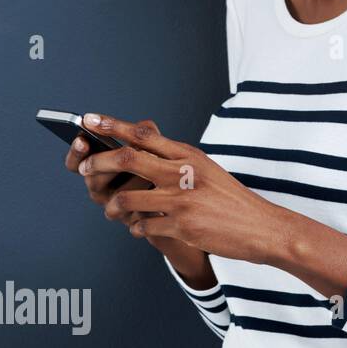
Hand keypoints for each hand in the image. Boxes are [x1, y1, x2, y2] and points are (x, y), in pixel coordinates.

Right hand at [64, 130, 159, 227]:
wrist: (181, 201)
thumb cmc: (161, 170)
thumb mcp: (154, 148)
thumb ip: (146, 136)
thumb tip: (145, 125)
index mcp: (99, 168)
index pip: (76, 163)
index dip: (76, 153)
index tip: (82, 140)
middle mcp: (102, 188)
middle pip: (92, 178)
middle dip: (108, 164)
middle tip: (122, 153)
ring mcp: (116, 207)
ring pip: (115, 195)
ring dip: (134, 179)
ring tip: (153, 169)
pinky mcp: (135, 220)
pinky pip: (136, 211)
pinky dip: (148, 198)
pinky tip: (161, 189)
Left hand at [76, 112, 293, 266]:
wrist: (261, 227)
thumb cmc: (231, 198)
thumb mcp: (207, 170)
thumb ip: (177, 160)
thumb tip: (141, 149)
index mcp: (189, 156)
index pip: (145, 134)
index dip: (113, 125)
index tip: (89, 119)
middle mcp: (184, 174)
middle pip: (127, 159)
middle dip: (97, 163)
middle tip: (84, 169)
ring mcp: (182, 201)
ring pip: (127, 198)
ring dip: (112, 206)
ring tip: (111, 209)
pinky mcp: (182, 226)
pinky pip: (143, 226)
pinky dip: (136, 228)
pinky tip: (140, 228)